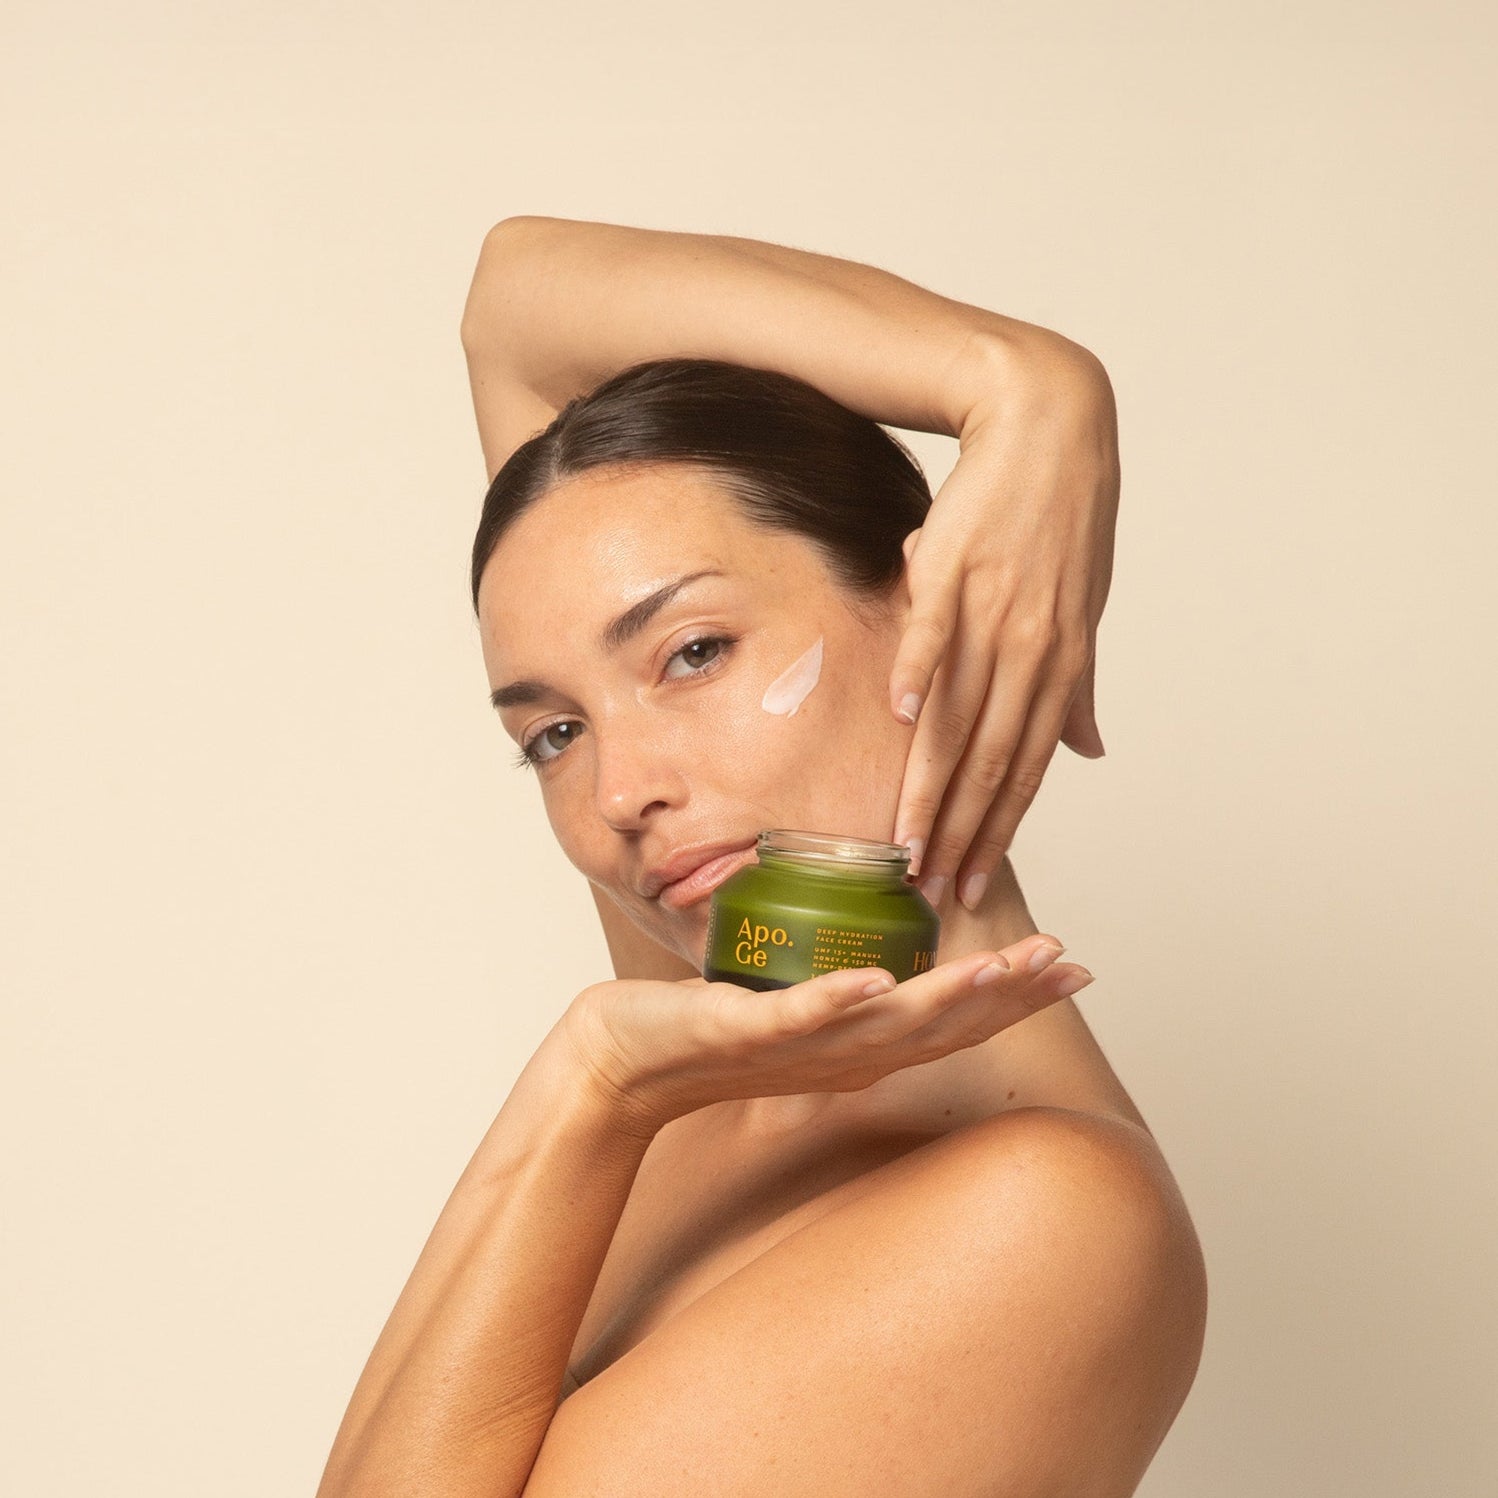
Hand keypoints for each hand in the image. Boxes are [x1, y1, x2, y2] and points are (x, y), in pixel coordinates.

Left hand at [559, 934, 1092, 1132]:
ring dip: (943, 998)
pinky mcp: (742, 1033)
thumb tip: (883, 955)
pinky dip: (837, 1000)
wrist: (622, 1066)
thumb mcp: (796, 1012)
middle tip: (1066, 962)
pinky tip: (875, 980)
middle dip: (1005, 994)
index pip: (951, 1022)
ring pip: (882, 1024)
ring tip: (997, 968)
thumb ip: (844, 993)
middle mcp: (841, 1055)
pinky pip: (797, 1017)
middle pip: (937, 1027)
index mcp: (859, 1046)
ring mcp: (795, 1048)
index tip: (1072, 965)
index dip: (1014, 997)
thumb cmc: (709, 1033)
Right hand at [888, 333, 1118, 911]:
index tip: (970, 881)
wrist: (1049, 424)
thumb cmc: (1066, 521)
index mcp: (1061, 662)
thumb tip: (1091, 751)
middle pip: (990, 756)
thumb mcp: (1087, 610)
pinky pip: (935, 628)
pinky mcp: (955, 565)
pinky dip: (918, 670)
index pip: (1026, 767)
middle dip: (962, 831)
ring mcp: (993, 607)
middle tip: (932, 890)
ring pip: (959, 712)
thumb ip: (1080, 687)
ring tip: (906, 838)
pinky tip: (897, 717)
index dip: (999, 829)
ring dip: (931, 781)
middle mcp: (1032, 645)